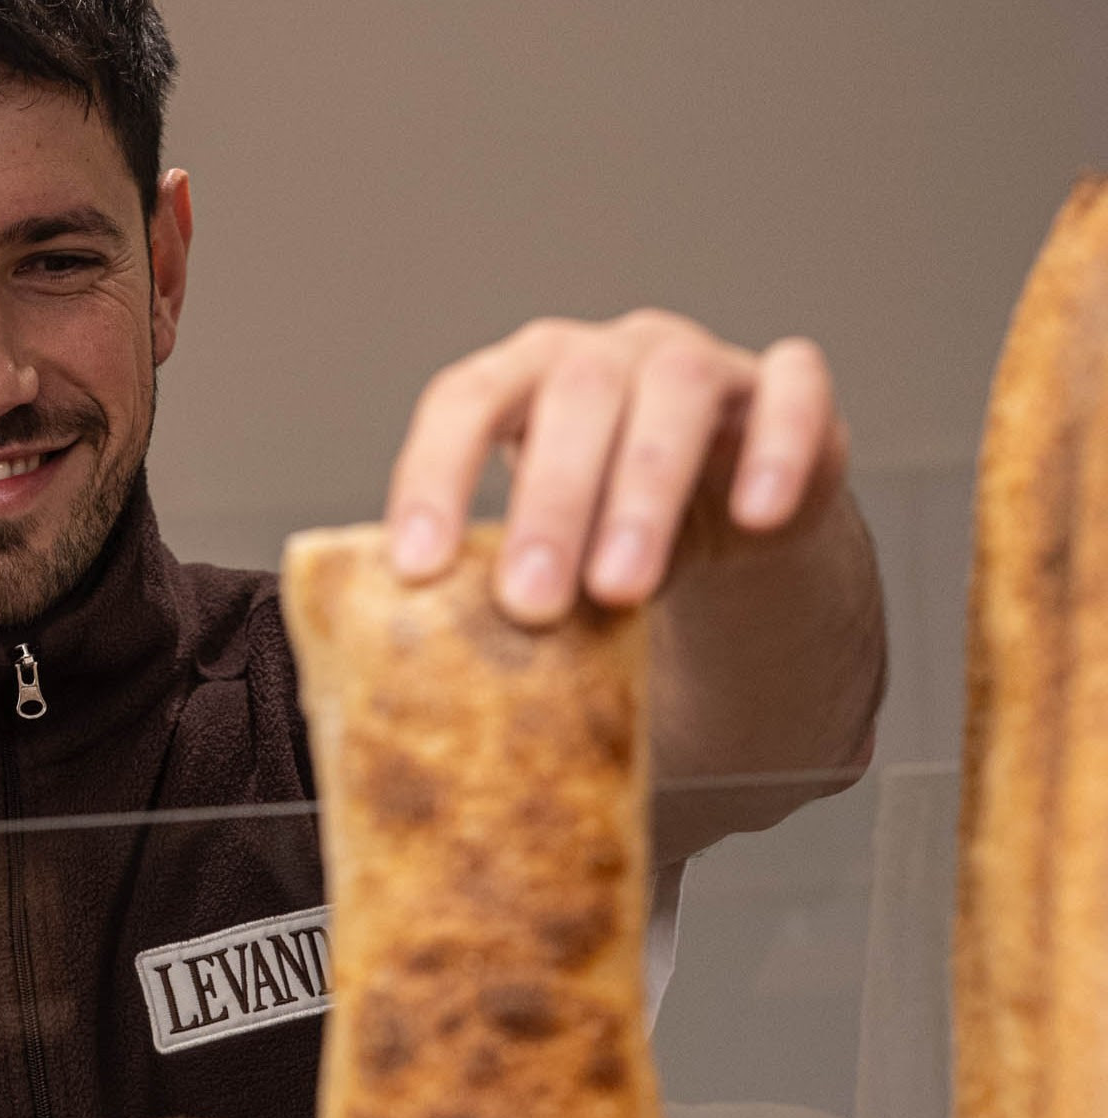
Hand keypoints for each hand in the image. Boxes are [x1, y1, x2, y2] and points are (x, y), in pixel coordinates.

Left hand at [384, 309, 846, 621]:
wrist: (724, 519)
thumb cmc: (603, 531)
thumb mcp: (542, 552)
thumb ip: (490, 585)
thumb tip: (409, 677)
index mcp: (524, 377)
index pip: (466, 400)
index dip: (435, 474)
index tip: (417, 567)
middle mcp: (609, 353)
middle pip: (574, 393)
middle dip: (549, 501)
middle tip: (530, 602)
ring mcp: (702, 360)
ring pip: (676, 392)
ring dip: (644, 492)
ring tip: (620, 588)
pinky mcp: (788, 389)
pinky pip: (794, 394)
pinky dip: (776, 450)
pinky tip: (754, 518)